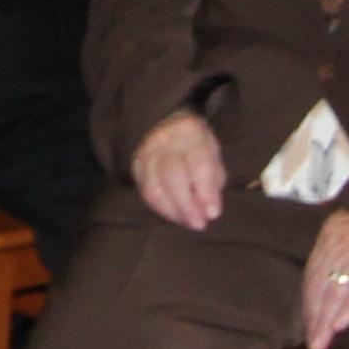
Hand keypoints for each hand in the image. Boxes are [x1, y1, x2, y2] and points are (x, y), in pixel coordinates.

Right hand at [129, 112, 225, 231]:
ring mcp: (147, 154)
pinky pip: (146, 194)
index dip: (206, 193)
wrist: (163, 125)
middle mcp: (165, 141)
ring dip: (174, 212)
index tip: (213, 214)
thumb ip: (213, 181)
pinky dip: (162, 210)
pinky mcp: (136, 167)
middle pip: (173, 177)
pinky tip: (175, 215)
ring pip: (155, 189)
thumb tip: (210, 212)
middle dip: (188, 207)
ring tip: (188, 221)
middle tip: (199, 224)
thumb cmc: (195, 144)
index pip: (198, 164)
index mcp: (190, 133)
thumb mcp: (212, 153)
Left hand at [297, 209, 348, 348]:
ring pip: (335, 292)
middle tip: (313, 343)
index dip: (310, 301)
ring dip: (325, 321)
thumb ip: (341, 242)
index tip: (309, 322)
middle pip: (319, 287)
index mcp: (330, 234)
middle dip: (314, 318)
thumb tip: (333, 270)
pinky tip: (341, 326)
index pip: (313, 274)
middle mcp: (339, 245)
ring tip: (321, 344)